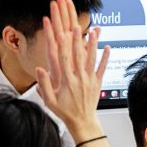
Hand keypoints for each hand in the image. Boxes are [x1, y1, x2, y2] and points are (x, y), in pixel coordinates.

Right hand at [35, 0, 109, 137]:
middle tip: (76, 24)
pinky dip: (105, 57)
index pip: (62, 57)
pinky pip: (102, 68)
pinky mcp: (98, 82)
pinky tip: (108, 46)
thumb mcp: (50, 101)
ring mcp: (90, 79)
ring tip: (93, 31)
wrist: (82, 122)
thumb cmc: (65, 111)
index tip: (57, 30)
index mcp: (66, 81)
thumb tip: (39, 69)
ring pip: (91, 58)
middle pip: (77, 54)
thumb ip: (44, 85)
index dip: (59, 43)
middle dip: (76, 39)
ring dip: (92, 44)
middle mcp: (79, 78)